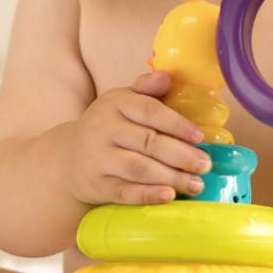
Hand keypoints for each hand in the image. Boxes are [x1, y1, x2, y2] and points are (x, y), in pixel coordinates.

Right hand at [62, 70, 210, 205]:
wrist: (67, 157)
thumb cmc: (107, 127)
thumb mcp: (121, 101)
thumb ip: (145, 89)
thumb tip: (167, 76)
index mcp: (114, 103)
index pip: (150, 111)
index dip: (177, 124)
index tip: (200, 137)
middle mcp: (103, 128)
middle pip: (148, 142)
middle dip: (181, 155)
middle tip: (205, 165)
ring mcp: (97, 157)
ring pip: (139, 168)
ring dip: (171, 177)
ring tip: (196, 184)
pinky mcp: (95, 184)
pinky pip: (124, 190)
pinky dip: (147, 194)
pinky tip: (168, 196)